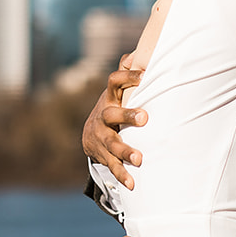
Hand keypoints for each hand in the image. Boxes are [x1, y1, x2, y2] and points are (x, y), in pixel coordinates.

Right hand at [82, 62, 147, 189]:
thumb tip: (138, 52)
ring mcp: (101, 137)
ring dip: (125, 151)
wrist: (91, 136)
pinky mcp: (101, 155)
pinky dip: (122, 175)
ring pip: (111, 143)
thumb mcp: (118, 91)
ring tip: (140, 159)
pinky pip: (112, 165)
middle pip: (111, 114)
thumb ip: (127, 73)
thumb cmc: (115, 107)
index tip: (143, 76)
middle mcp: (103, 116)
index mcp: (110, 98)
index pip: (114, 82)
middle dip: (127, 115)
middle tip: (144, 118)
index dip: (126, 77)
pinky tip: (133, 184)